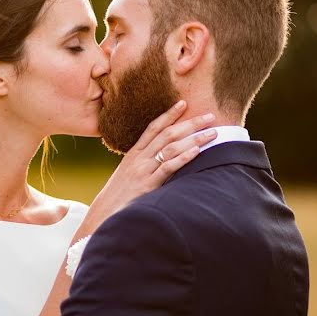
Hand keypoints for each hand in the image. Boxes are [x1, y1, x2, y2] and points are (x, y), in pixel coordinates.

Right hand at [84, 100, 216, 231]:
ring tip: (212, 133)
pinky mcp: (147, 185)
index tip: (183, 103)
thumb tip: (162, 158)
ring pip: (171, 148)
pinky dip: (183, 158)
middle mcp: (139, 158)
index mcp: (134, 153)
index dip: (169, 114)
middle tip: (210, 116)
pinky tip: (197, 152)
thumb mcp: (129, 174)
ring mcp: (143, 170)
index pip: (153, 128)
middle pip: (167, 134)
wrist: (104, 213)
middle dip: (190, 123)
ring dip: (194, 139)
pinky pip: (167, 168)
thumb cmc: (119, 196)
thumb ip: (144, 164)